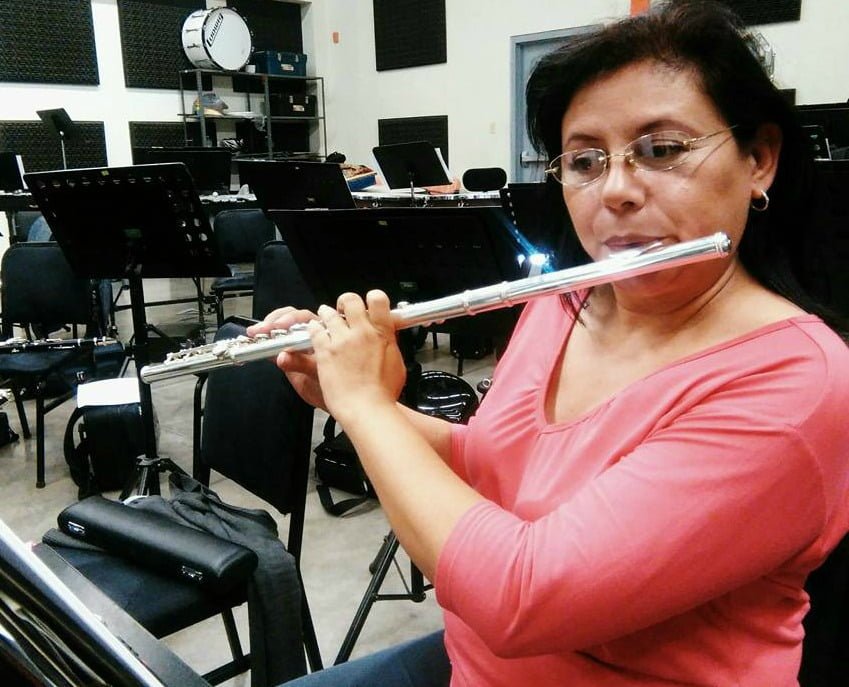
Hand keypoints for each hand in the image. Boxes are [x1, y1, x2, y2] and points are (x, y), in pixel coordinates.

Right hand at [246, 307, 326, 409]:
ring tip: (254, 333)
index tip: (277, 326)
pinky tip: (256, 340)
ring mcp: (298, 342)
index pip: (304, 319)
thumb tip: (282, 356)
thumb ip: (302, 364)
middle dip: (274, 321)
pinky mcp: (287, 352)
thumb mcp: (319, 375)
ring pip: (282, 326)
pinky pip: (276, 342)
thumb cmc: (336, 386)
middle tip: (261, 330)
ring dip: (267, 327)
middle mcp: (311, 334)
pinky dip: (265, 340)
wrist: (338, 399)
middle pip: (291, 317)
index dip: (289, 320)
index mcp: (324, 334)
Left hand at [308, 290, 405, 424]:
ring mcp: (342, 340)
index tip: (368, 305)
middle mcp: (362, 332)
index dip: (372, 298)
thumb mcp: (397, 364)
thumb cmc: (383, 393)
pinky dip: (314, 328)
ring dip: (327, 314)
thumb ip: (390, 346)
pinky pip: (316, 330)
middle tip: (344, 309)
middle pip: (351, 300)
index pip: (378, 299)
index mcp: (382, 334)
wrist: (367, 407)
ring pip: (329, 314)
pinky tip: (314, 329)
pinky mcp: (325, 350)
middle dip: (346, 302)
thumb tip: (388, 338)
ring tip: (326, 317)